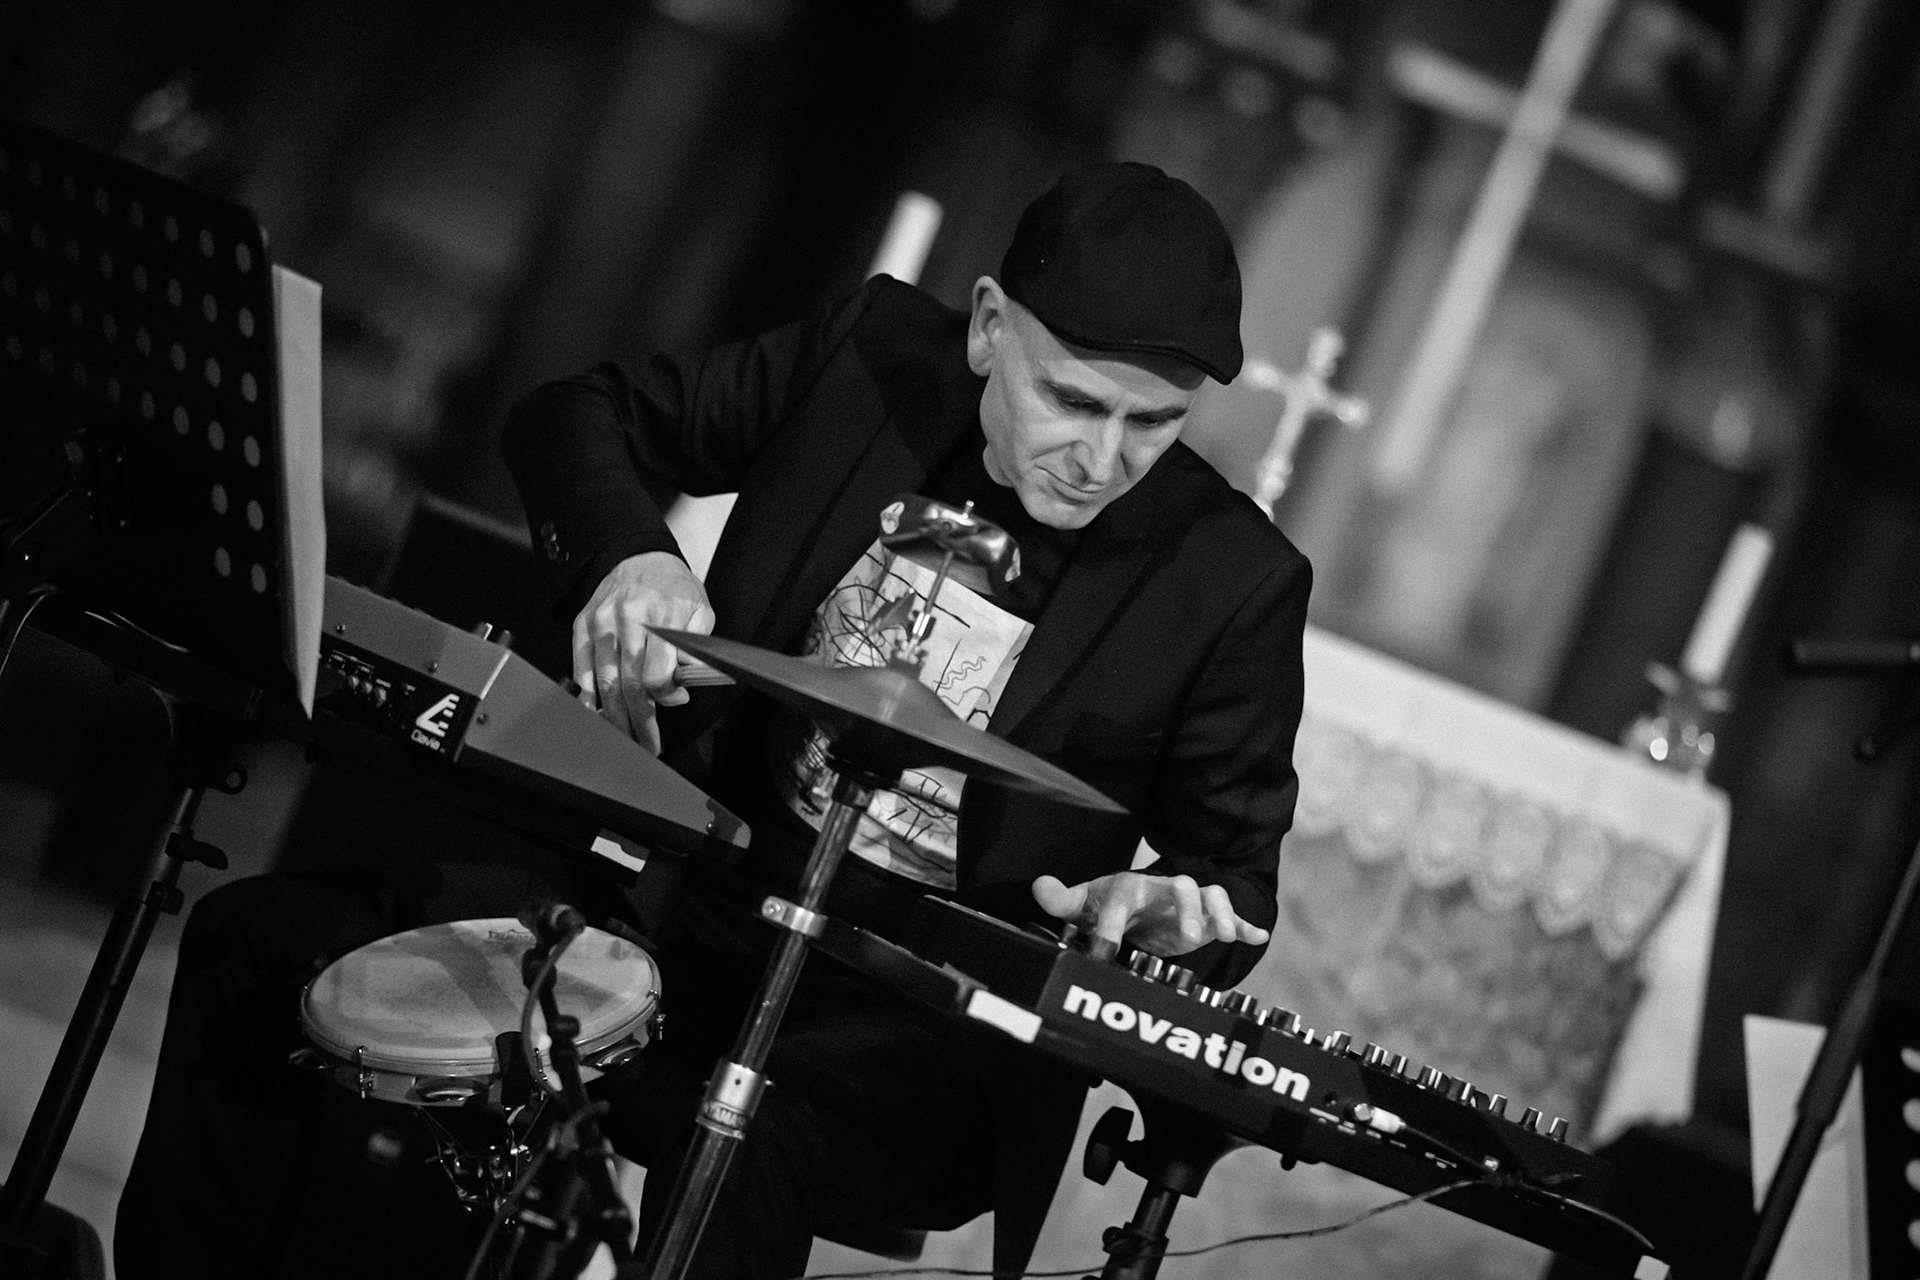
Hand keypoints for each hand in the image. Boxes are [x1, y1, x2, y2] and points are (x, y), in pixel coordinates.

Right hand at [572, 552, 714, 752]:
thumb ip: (695, 647)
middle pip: (628, 686)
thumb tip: (683, 684)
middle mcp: (626, 621)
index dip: (666, 697)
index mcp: (660, 617)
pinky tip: (597, 715)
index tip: (675, 701)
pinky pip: (580, 669)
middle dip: (639, 722)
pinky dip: (587, 696)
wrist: (637, 556)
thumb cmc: (672, 587)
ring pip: (603, 683)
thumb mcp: (699, 609)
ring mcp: (600, 624)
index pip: (656, 675)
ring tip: (625, 737)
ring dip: (614, 717)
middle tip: (648, 744)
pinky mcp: (582, 626)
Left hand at [1031, 872, 1269, 957]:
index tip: (1102, 952)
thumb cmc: (1107, 903)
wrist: (1137, 903)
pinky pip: (1231, 916)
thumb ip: (1061, 900)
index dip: (1111, 926)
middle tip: (1188, 939)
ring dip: (1219, 914)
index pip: (1120, 899)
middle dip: (1187, 909)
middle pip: (1181, 886)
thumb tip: (1039, 886)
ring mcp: (1188, 902)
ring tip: (1222, 937)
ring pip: (1210, 895)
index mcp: (1128, 887)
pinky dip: (1244, 925)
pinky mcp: (1206, 918)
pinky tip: (1257, 935)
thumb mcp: (1083, 903)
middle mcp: (1162, 888)